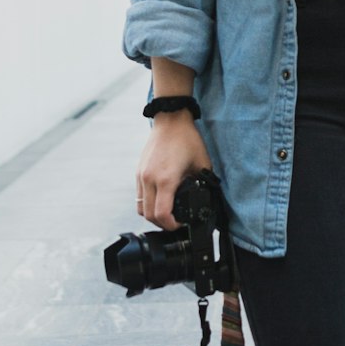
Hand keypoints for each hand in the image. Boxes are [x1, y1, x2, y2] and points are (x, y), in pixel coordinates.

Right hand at [136, 112, 210, 228]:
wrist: (170, 119)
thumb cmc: (187, 139)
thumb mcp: (202, 163)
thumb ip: (203, 182)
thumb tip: (206, 198)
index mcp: (166, 179)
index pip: (162, 214)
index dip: (172, 226)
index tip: (181, 224)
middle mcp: (150, 179)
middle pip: (149, 216)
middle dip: (162, 224)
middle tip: (175, 223)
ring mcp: (141, 176)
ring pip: (140, 208)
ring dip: (152, 215)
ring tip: (167, 214)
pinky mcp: (138, 172)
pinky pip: (138, 196)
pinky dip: (147, 204)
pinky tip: (160, 200)